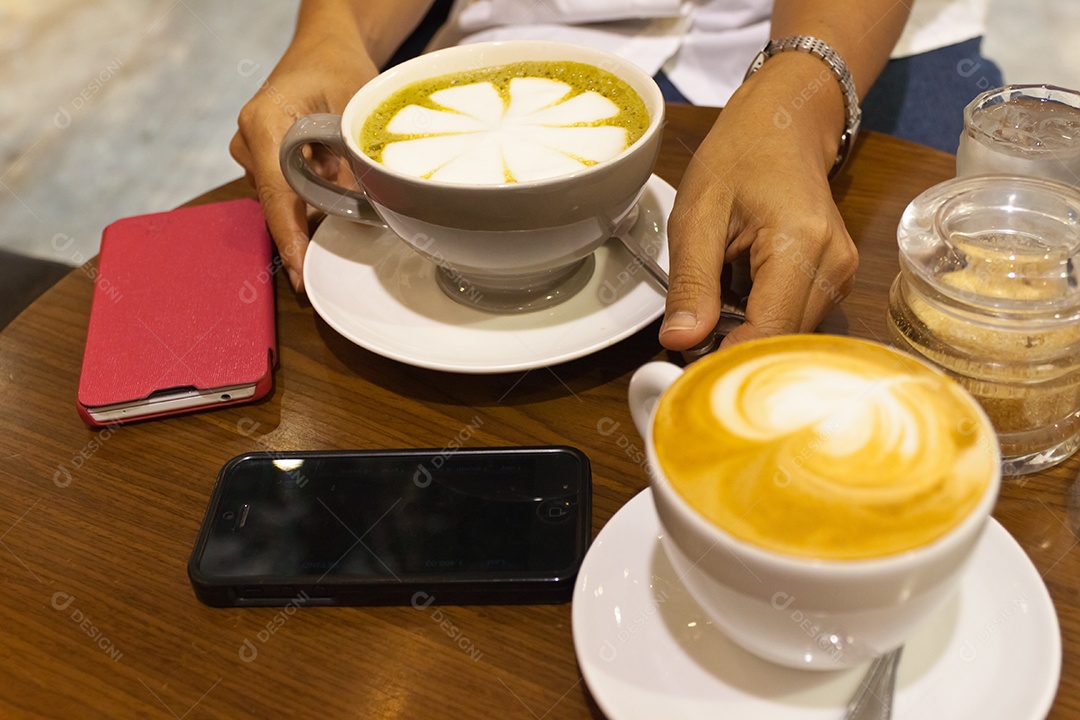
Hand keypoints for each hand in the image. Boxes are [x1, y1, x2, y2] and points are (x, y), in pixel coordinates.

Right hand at [230, 39, 378, 291]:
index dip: (291, 237)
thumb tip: (364, 214)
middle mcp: (249, 142)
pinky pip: (290, 192)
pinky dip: (317, 192)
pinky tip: (336, 178)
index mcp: (264, 123)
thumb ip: (355, 160)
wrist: (323, 49)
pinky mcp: (264, 162)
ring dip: (320, 201)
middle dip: (314, 223)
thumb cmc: (338, 68)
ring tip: (348, 182)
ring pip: (288, 200)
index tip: (300, 273)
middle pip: (281, 203)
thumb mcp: (356, 109)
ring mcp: (252, 154)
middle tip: (351, 234)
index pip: (277, 193)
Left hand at [659, 54, 858, 350]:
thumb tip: (680, 342)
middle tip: (687, 336)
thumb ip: (690, 282)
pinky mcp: (834, 280)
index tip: (686, 365)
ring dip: (745, 333)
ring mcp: (840, 274)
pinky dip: (758, 318)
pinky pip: (792, 320)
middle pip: (782, 342)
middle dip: (733, 349)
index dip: (726, 358)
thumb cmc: (739, 157)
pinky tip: (738, 291)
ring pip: (787, 337)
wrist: (782, 123)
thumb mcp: (696, 215)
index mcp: (802, 243)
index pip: (769, 333)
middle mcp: (835, 266)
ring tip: (715, 297)